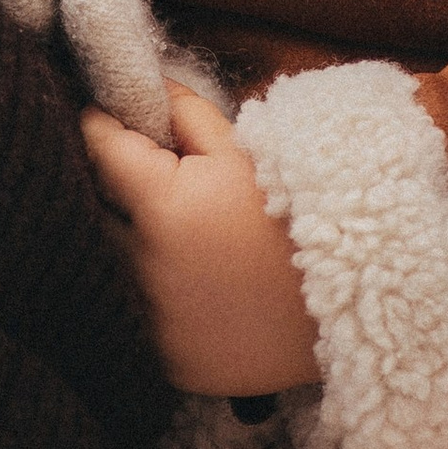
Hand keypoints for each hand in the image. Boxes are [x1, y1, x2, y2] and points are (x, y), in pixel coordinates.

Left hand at [81, 85, 319, 396]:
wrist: (354, 306)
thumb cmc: (302, 216)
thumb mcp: (246, 153)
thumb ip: (184, 114)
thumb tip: (141, 87)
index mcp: (162, 204)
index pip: (96, 145)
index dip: (104, 125)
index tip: (112, 118)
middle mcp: (144, 266)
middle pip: (94, 208)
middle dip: (113, 190)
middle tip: (150, 180)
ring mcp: (151, 321)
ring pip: (109, 264)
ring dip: (127, 246)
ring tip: (181, 239)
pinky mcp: (164, 361)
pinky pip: (134, 318)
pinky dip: (151, 300)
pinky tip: (192, 289)